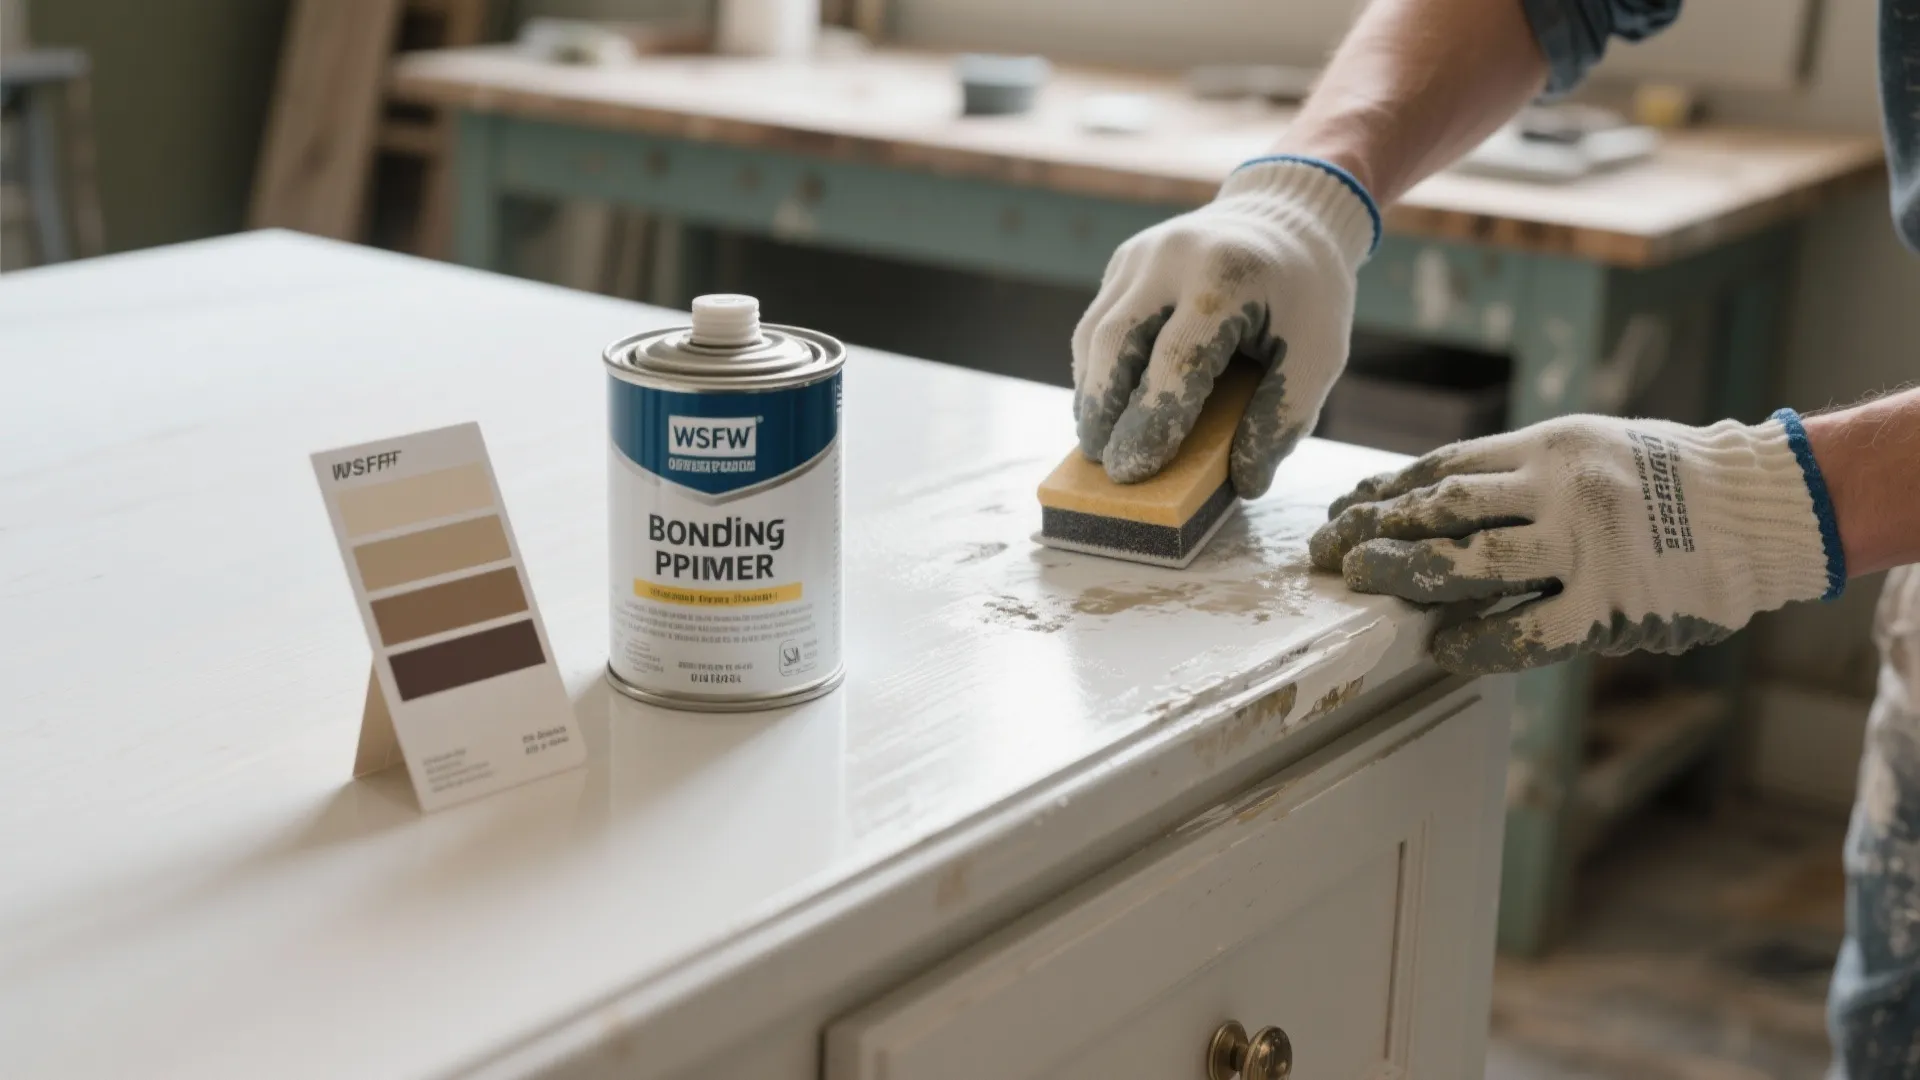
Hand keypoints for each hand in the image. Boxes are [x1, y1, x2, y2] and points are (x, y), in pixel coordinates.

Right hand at [1071, 158, 1378, 496]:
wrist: (1288, 212)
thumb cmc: (1306, 294)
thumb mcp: (1319, 354)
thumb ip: (1283, 418)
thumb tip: (1244, 481)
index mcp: (1228, 276)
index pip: (1176, 359)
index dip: (1152, 420)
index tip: (1134, 470)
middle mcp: (1173, 256)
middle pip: (1115, 341)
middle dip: (1103, 410)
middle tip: (1104, 465)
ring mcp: (1141, 254)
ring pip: (1094, 333)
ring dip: (1091, 394)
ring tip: (1098, 443)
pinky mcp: (1124, 261)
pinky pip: (1098, 322)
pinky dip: (1095, 369)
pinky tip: (1105, 405)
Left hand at [1309, 412, 1843, 674]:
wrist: (1766, 506)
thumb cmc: (1668, 480)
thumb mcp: (1591, 449)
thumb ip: (1521, 478)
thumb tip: (1433, 511)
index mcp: (1548, 447)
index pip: (1442, 469)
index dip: (1383, 494)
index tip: (1340, 510)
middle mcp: (1559, 491)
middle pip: (1440, 511)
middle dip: (1374, 532)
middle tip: (1324, 551)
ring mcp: (1583, 548)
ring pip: (1471, 564)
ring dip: (1407, 576)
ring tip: (1360, 583)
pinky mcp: (1610, 605)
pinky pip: (1525, 632)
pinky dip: (1476, 643)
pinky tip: (1441, 648)